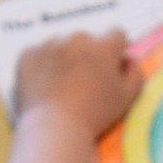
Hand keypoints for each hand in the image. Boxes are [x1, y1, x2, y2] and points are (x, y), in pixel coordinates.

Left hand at [10, 30, 144, 136]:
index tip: (109, 66)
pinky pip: (38, 53)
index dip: (115, 50)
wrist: (54, 128)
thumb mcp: (127, 98)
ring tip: (61, 84)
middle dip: (88, 54)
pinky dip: (41, 65)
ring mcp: (49, 45)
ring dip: (64, 56)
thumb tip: (129, 58)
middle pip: (86, 39)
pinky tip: (44, 85)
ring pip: (60, 44)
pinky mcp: (27, 55)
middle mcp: (76, 39)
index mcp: (103, 46)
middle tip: (83, 80)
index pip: (116, 34)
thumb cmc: (96, 115)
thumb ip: (135, 73)